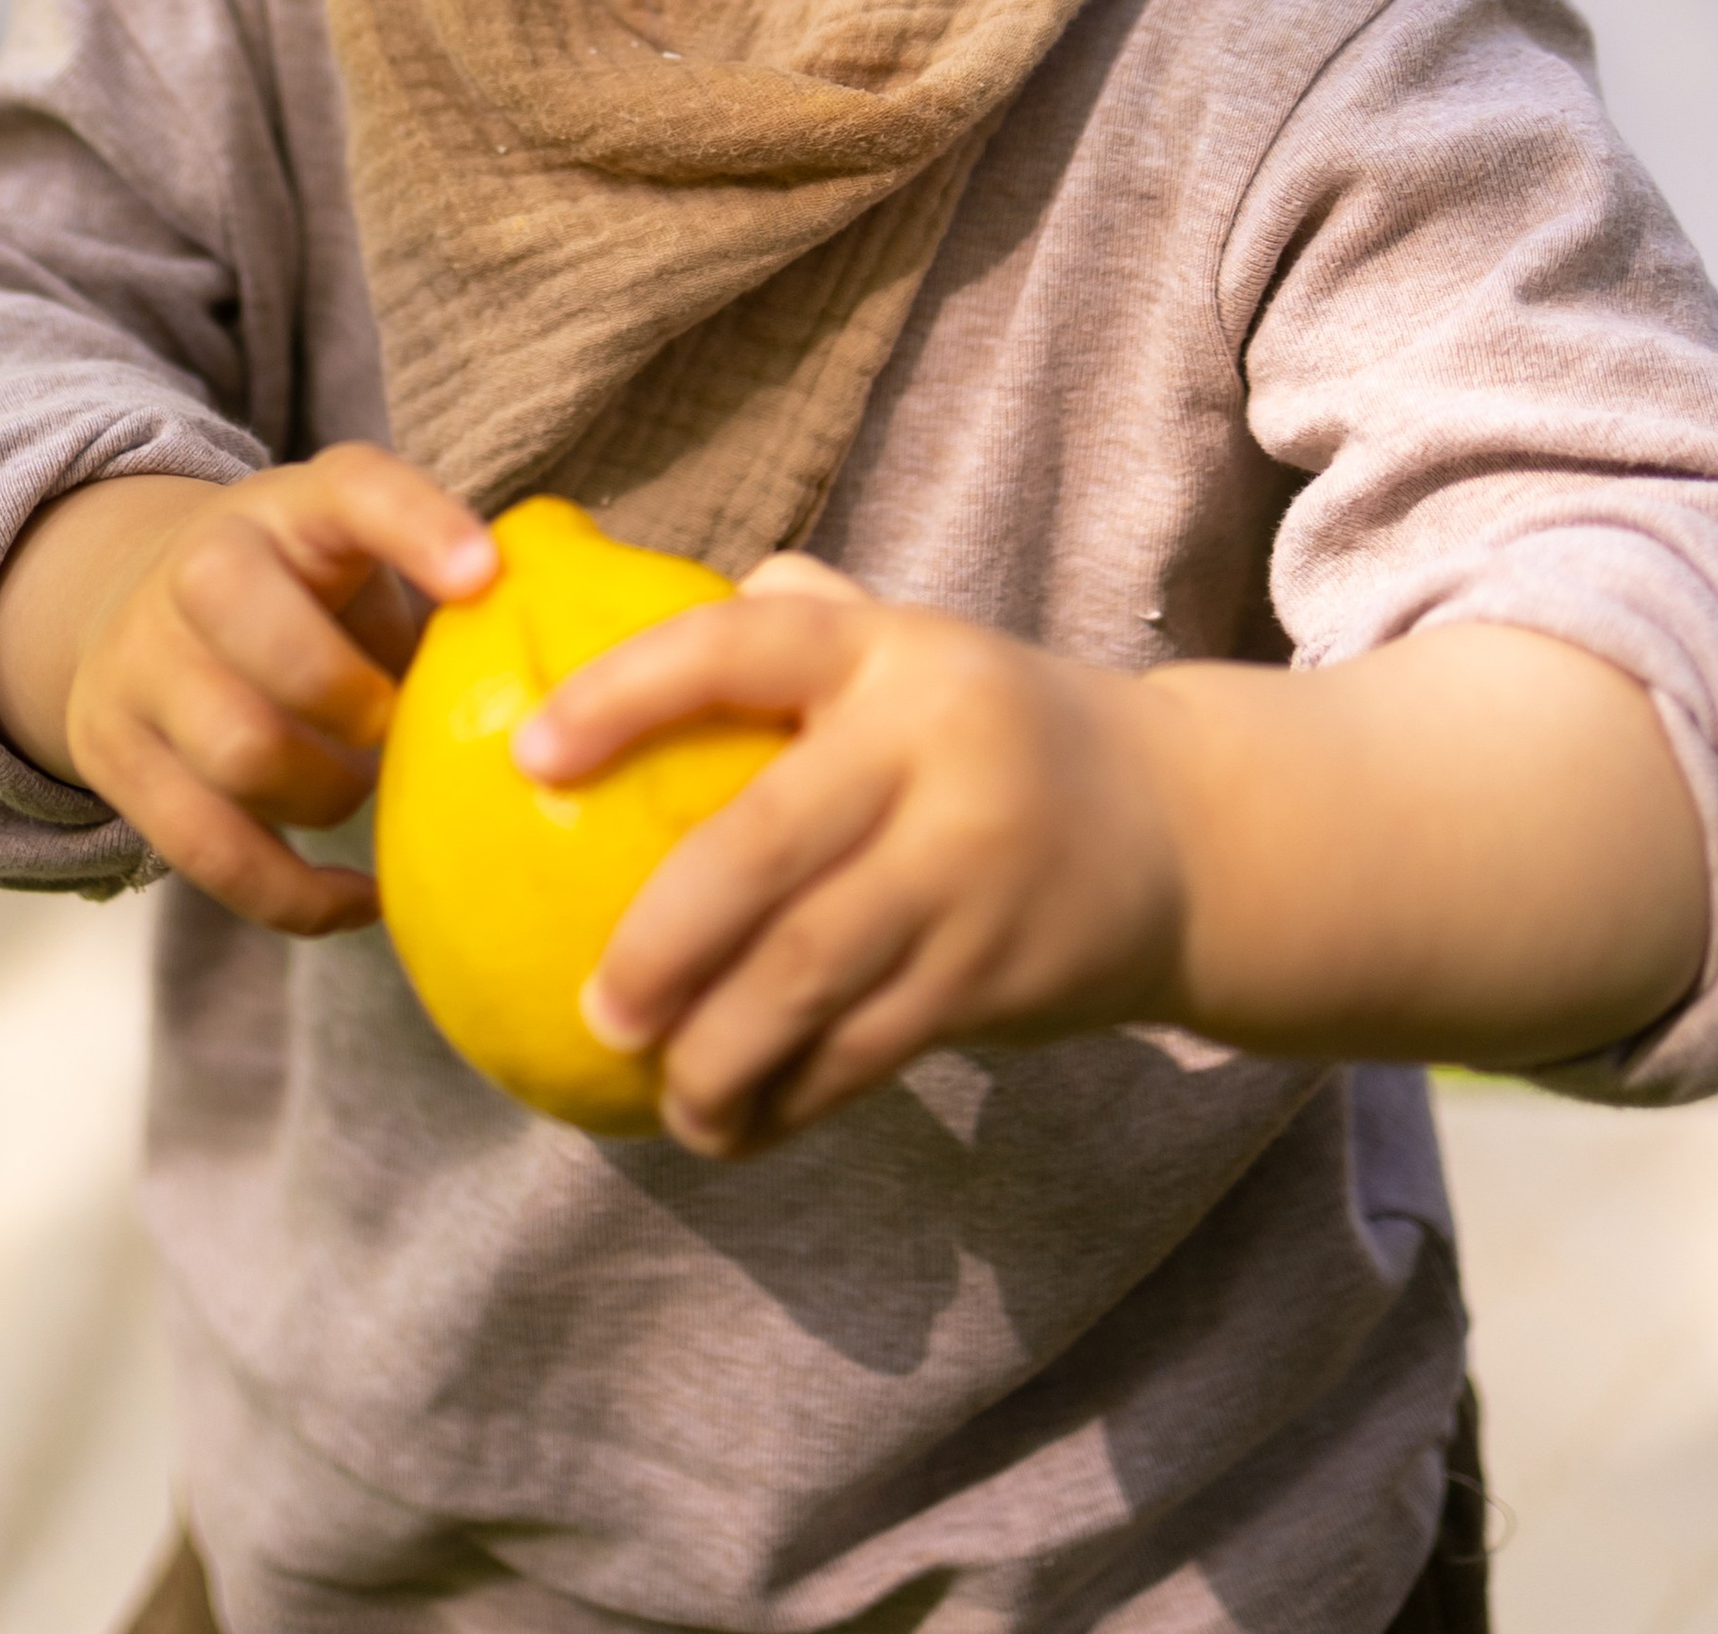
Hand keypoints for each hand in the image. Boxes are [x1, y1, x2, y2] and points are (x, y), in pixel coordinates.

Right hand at [0, 446, 495, 937]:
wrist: (134, 600)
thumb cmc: (302, 593)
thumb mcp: (359, 556)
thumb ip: (444, 592)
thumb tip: (574, 676)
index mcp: (291, 505)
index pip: (354, 486)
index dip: (418, 526)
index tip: (485, 577)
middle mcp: (201, 564)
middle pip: (256, 621)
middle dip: (348, 694)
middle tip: (399, 728)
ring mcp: (143, 658)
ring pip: (236, 747)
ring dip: (327, 793)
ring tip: (368, 793)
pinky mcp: (112, 751)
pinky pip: (205, 847)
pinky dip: (293, 893)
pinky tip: (358, 900)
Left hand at [512, 556, 1186, 1157]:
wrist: (1187, 830)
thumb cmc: (999, 734)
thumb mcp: (919, 651)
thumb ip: (803, 618)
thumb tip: (620, 594)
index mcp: (893, 650)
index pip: (744, 645)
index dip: (627, 691)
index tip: (531, 754)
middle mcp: (932, 746)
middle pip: (761, 847)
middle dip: (661, 940)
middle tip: (597, 1008)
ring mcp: (971, 865)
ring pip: (812, 972)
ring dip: (719, 1052)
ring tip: (663, 1091)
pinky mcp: (999, 971)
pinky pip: (869, 1048)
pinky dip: (792, 1096)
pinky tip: (739, 1124)